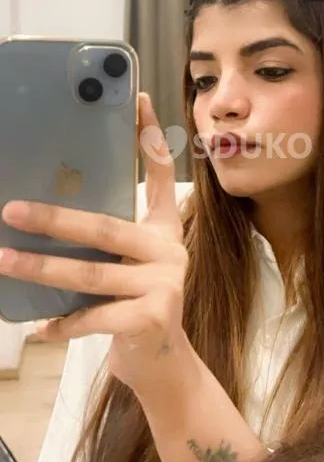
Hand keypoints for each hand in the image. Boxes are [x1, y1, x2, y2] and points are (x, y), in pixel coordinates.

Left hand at [0, 94, 189, 399]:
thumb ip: (104, 242)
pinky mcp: (153, 317)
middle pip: (106, 227)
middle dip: (54, 220)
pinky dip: (62, 323)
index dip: (150, 136)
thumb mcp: (127, 265)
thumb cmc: (136, 304)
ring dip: (41, 270)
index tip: (138, 99)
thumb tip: (40, 214)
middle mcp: (170, 249)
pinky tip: (38, 327)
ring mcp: (165, 283)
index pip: (160, 173)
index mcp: (164, 228)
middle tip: (11, 212)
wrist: (163, 362)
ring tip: (4, 262)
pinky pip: (93, 317)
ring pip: (91, 273)